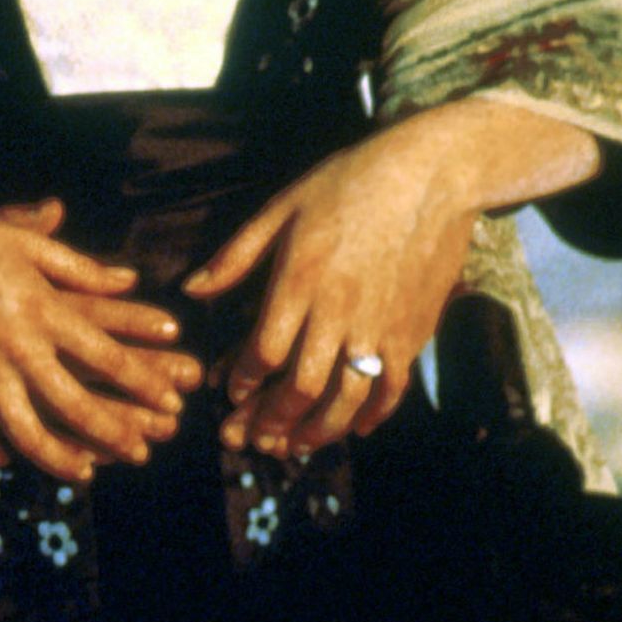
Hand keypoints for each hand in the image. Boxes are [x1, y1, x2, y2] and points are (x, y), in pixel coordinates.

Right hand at [0, 194, 201, 481]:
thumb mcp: (26, 243)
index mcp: (43, 308)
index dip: (144, 378)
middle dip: (114, 431)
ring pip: (27, 431)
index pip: (105, 353)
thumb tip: (128, 280)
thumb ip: (79, 266)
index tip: (173, 397)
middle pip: (75, 402)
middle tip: (143, 452)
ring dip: (60, 458)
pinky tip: (9, 460)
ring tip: (86, 474)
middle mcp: (18, 346)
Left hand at [183, 111, 483, 455]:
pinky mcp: (414, 333)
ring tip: (294, 446)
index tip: (230, 392)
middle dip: (271, 420)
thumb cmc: (348, 183)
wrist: (430, 176)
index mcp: (300, 280)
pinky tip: (356, 428)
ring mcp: (380, 327)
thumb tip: (192, 291)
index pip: (263, 351)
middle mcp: (339, 312)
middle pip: (300, 387)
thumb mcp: (282, 208)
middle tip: (252, 439)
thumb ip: (236, 256)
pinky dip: (373, 416)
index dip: (243, 380)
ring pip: (345, 399)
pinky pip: (393, 390)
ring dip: (317, 432)